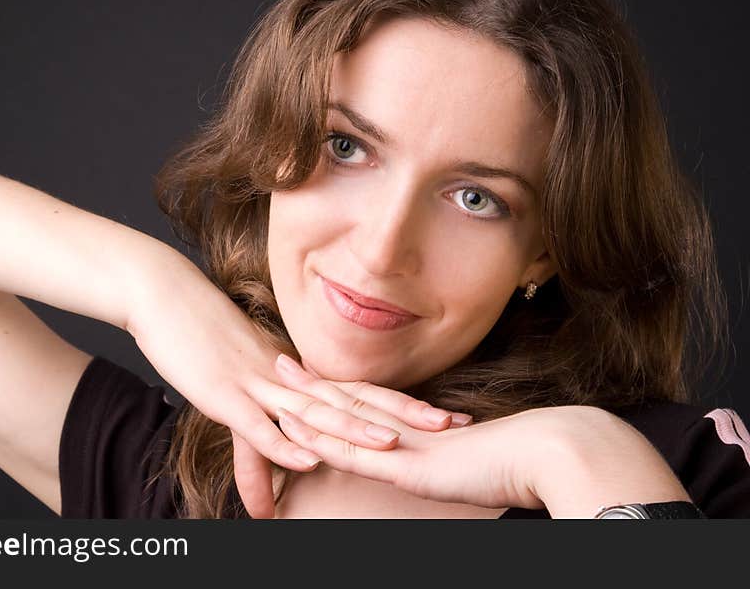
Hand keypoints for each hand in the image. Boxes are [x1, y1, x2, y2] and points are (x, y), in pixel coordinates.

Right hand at [127, 259, 470, 516]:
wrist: (166, 296)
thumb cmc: (203, 340)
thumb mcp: (235, 400)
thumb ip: (256, 452)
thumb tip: (270, 500)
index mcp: (296, 374)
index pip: (358, 391)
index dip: (401, 406)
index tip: (442, 417)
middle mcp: (287, 377)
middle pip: (351, 400)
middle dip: (400, 417)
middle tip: (448, 428)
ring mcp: (257, 383)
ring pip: (313, 411)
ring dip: (352, 430)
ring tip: (392, 448)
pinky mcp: (223, 394)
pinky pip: (258, 423)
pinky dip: (283, 444)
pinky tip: (311, 459)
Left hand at [274, 358, 572, 509]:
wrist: (551, 449)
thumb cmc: (530, 454)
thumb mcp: (486, 454)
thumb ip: (465, 451)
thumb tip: (463, 444)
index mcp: (422, 426)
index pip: (374, 402)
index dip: (343, 386)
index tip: (319, 371)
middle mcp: (406, 428)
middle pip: (350, 399)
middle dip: (313, 382)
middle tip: (280, 359)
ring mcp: (403, 444)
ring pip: (342, 419)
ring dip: (306, 402)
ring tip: (274, 382)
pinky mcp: (404, 466)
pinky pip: (350, 452)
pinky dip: (319, 440)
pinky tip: (293, 430)